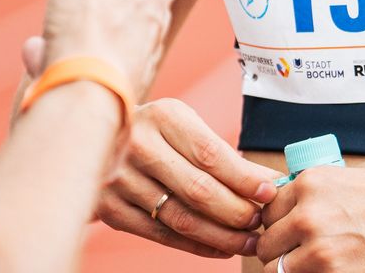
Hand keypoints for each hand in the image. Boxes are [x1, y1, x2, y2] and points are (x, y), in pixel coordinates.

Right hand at [34, 0, 178, 98]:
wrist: (79, 115)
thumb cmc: (89, 34)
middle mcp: (148, 36)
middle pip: (145, 7)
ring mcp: (129, 73)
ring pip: (116, 45)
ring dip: (93, 31)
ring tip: (66, 24)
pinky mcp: (104, 102)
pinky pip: (85, 75)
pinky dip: (65, 63)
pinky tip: (42, 62)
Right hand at [95, 97, 281, 258]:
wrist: (94, 135)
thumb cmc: (155, 130)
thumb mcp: (182, 123)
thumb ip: (219, 152)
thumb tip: (265, 183)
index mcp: (162, 116)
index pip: (211, 154)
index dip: (244, 178)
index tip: (270, 191)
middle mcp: (137, 146)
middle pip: (198, 190)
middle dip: (237, 211)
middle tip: (261, 221)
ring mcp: (120, 180)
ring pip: (181, 218)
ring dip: (222, 235)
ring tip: (249, 241)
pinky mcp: (110, 210)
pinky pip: (162, 235)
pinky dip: (197, 245)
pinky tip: (220, 248)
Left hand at [258, 157, 364, 272]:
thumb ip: (335, 184)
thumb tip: (320, 195)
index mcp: (313, 182)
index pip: (269, 210)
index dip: (280, 223)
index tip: (290, 231)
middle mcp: (309, 216)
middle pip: (268, 243)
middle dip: (283, 250)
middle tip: (303, 254)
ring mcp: (321, 253)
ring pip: (282, 271)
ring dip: (298, 270)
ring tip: (322, 267)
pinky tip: (341, 272)